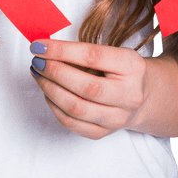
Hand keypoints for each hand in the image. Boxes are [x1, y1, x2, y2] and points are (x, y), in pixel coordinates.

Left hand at [28, 39, 149, 139]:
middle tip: (37, 61)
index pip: (93, 56)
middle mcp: (129, 94)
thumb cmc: (121, 69)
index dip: (62, 51)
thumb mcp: (112, 53)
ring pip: (76, 108)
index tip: (40, 45)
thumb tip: (46, 50)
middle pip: (85, 86)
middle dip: (54, 72)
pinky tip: (48, 93)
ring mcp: (118, 117)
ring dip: (50, 90)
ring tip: (39, 76)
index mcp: (132, 66)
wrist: (141, 95)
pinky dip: (55, 107)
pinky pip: (72, 124)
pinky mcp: (104, 133)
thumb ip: (84, 53)